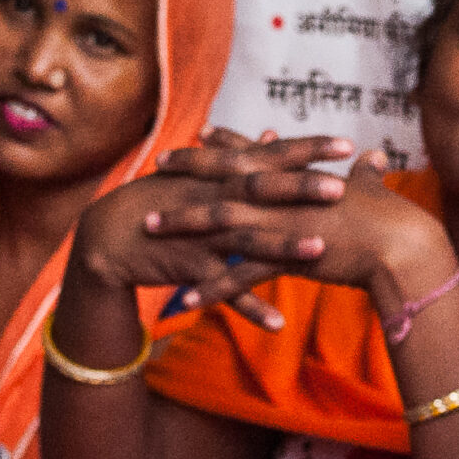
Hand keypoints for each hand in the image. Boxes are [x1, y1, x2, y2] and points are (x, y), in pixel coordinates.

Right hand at [75, 132, 360, 322]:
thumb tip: (272, 134)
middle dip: (300, 189)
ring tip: (320, 250)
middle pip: (263, 191)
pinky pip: (224, 289)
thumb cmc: (164, 197)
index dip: (306, 149)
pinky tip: (279, 324)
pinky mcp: (190, 266)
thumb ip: (241, 156)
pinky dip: (249, 306)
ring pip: (247, 240)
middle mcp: (215, 198)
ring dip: (282, 246)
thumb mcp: (200, 173)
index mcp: (222, 173)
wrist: (112, 233)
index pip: (271, 156)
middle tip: (339, 188)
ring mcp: (202, 233)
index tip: (346, 144)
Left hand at [139, 143, 451, 309]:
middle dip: (188, 172)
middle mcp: (283, 195)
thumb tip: (378, 158)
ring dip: (180, 226)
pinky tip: (182, 299)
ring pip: (217, 222)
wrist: (401, 247)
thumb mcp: (375, 189)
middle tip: (157, 165)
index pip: (256, 153)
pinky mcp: (282, 258)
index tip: (202, 133)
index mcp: (300, 176)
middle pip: (224, 178)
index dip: (228, 143)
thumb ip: (369, 173)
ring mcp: (279, 224)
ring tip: (146, 228)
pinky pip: (237, 275)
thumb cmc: (394, 219)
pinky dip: (209, 287)